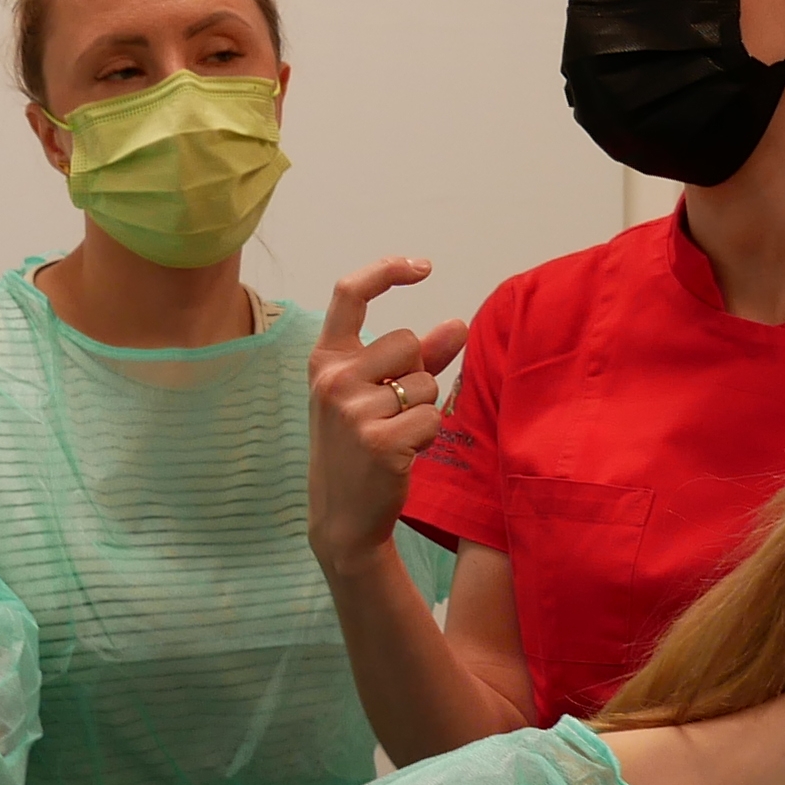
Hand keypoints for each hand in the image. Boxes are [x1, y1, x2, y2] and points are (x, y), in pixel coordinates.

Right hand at [309, 258, 465, 581]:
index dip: (387, 270)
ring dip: (424, 409)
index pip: (349, 293)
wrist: (342, 517)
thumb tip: (459, 323)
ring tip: (395, 436)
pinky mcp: (380, 441)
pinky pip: (431, 417)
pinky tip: (403, 456)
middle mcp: (333, 379)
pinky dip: (428, 437)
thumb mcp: (375, 396)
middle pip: (407, 341)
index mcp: (325, 361)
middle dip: (417, 373)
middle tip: (393, 412)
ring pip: (425, 382)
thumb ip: (419, 358)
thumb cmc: (360, 449)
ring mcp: (353, 410)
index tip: (422, 267)